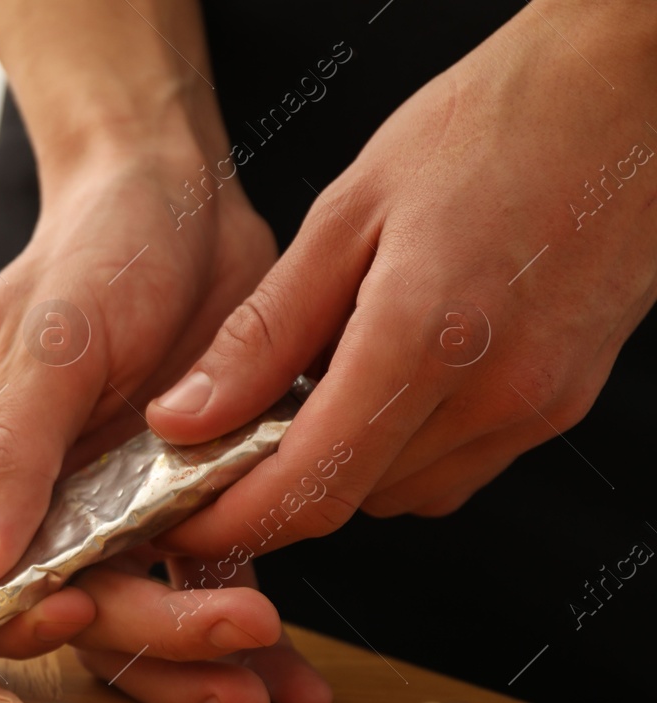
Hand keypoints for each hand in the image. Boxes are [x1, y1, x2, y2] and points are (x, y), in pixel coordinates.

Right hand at [0, 149, 333, 702]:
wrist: (180, 199)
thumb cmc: (89, 251)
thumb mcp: (44, 344)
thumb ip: (8, 456)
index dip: (14, 624)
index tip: (75, 613)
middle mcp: (49, 511)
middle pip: (82, 619)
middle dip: (153, 642)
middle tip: (232, 634)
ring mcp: (122, 516)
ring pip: (149, 620)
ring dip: (203, 664)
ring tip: (269, 684)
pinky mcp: (192, 508)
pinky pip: (215, 585)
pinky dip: (252, 641)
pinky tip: (295, 680)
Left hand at [146, 0, 656, 560]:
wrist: (628, 93)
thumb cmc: (489, 128)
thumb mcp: (345, 216)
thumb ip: (261, 335)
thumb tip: (183, 419)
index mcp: (424, 338)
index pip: (308, 487)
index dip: (231, 522)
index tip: (178, 522)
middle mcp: (492, 393)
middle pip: (348, 501)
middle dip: (273, 490)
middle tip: (221, 445)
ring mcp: (538, 407)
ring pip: (400, 494)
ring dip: (338, 469)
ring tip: (307, 393)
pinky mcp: (563, 406)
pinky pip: (454, 469)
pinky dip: (397, 451)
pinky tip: (379, 385)